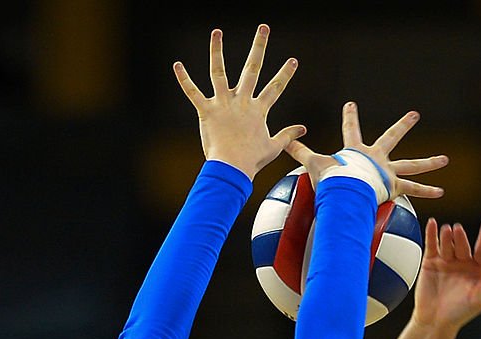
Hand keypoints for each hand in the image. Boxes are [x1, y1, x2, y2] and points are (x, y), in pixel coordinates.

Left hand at [173, 24, 305, 179]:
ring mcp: (223, 105)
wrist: (232, 168)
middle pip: (252, 69)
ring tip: (217, 32)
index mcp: (258, 110)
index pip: (275, 88)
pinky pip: (193, 92)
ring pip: (219, 72)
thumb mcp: (274, 147)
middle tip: (264, 28)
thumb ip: (288, 135)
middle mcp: (242, 101)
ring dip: (217, 51)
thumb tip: (303, 129)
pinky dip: (184, 79)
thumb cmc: (252, 160)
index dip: (285, 74)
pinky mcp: (206, 112)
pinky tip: (177, 65)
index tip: (293, 61)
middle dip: (259, 47)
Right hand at [285, 102, 447, 200]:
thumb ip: (299, 154)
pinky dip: (427, 191)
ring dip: (429, 162)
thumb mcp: (313, 164)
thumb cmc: (330, 179)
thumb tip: (284, 143)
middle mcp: (376, 157)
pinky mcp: (394, 185)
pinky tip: (440, 191)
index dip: (350, 117)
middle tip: (414, 115)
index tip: (351, 105)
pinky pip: (413, 189)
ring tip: (444, 160)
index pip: (351, 129)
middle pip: (392, 137)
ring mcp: (387, 171)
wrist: (345, 190)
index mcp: (357, 151)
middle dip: (403, 125)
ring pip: (412, 165)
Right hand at [412, 218, 480, 331]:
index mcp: (476, 269)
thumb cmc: (459, 314)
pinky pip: (431, 246)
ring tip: (447, 230)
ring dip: (447, 235)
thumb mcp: (478, 301)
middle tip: (457, 230)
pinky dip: (431, 234)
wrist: (434, 322)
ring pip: (448, 244)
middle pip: (463, 245)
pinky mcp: (430, 263)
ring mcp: (446, 261)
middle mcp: (462, 263)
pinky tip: (432, 224)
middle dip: (461, 237)